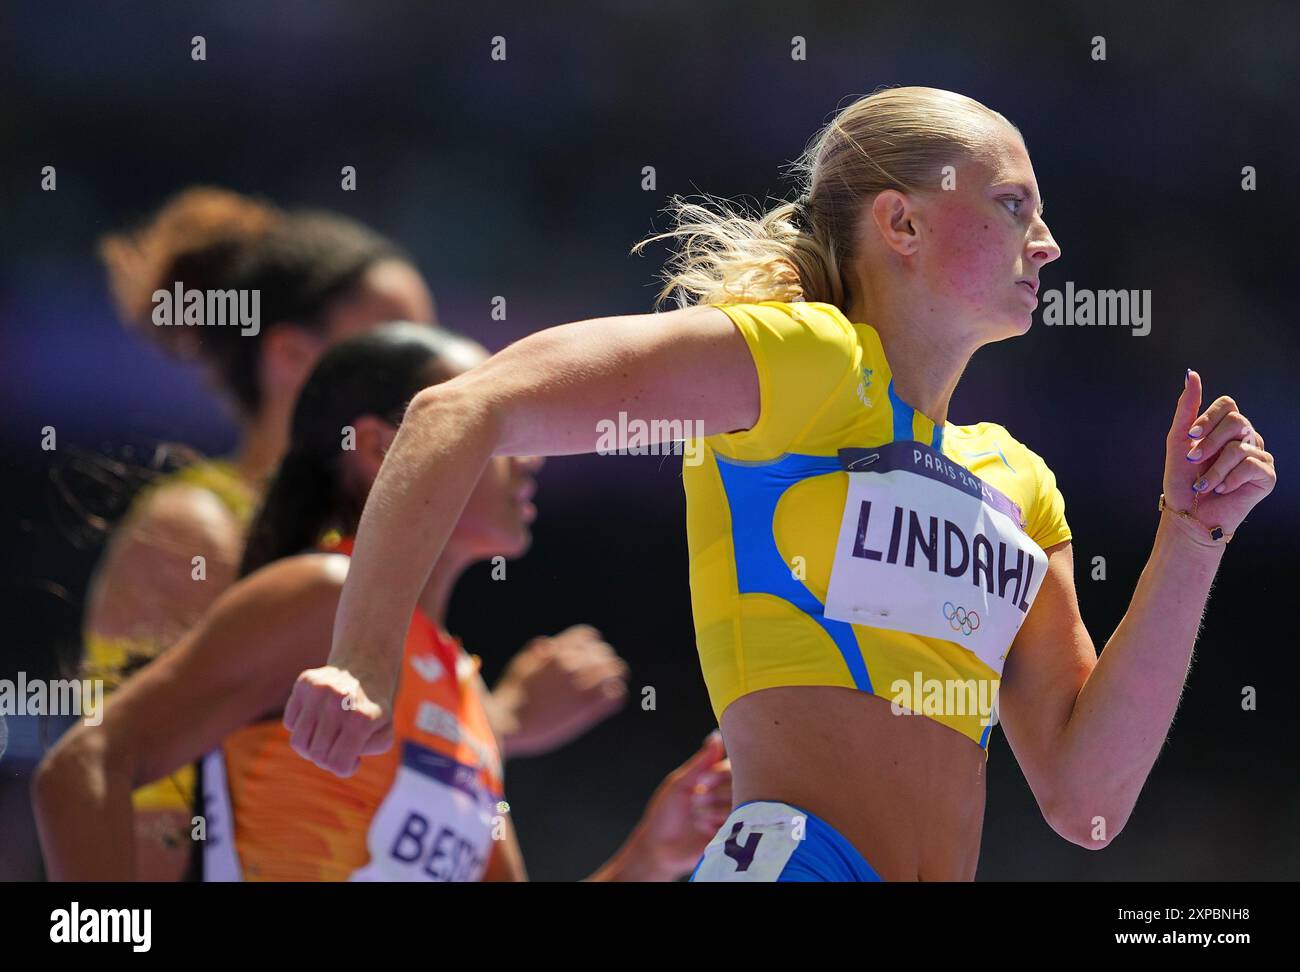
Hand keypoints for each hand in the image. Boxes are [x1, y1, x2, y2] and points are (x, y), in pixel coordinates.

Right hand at [283, 665, 394, 776]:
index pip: (337, 764)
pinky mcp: (304, 682)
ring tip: (326, 736)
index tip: (353, 758)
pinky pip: (290, 723)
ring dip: (310, 745)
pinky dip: (301, 726)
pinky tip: (318, 716)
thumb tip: (349, 756)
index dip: (344, 768)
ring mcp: (319, 689)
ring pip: (298, 741)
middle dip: (327, 758)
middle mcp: (339, 701)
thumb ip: (368, 750)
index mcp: (362, 718)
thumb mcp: (383, 734)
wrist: (366, 667)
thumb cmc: (373, 709)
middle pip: (316, 755)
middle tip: (339, 745)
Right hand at [492, 625, 628, 757]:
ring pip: (616, 670)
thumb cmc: (510, 695)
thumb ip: (538, 651)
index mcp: (557, 649)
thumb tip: (548, 643)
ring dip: (613, 676)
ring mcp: (581, 683)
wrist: (508, 724)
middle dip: (603, 661)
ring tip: (609, 684)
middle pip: (604, 652)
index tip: (588, 656)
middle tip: (601, 673)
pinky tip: (607, 698)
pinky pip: (616, 694)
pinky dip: (615, 694)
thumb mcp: (521, 664)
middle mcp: (572, 662)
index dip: (590, 645)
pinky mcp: (587, 706)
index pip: (589, 636)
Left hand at [627, 731, 731, 878]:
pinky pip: (736, 825)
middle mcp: (727, 796)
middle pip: (737, 786)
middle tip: (695, 803)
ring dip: (711, 812)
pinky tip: (703, 831)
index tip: (700, 783)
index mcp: (716, 781)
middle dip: (711, 795)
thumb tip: (716, 736)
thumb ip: (701, 762)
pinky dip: (716, 826)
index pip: (733, 767)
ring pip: (737, 805)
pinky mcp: (734, 837)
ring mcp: (732, 817)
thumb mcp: (680, 783)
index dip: (717, 775)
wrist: (659, 848)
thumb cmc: (665, 813)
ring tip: (696, 819)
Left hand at [1164, 370, 1275, 537]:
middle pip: (1236, 421)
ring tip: (1205, 485)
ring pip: (1239, 448)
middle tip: (1194, 460)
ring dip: (1213, 470)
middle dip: (1209, 444)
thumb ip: (1187, 407)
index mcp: (1227, 428)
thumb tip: (1191, 374)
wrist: (1189, 514)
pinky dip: (1229, 480)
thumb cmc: (1183, 479)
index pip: (1227, 404)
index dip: (1209, 418)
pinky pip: (1251, 466)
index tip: (1191, 435)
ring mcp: (1259, 455)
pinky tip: (1222, 490)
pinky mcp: (1267, 475)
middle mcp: (1247, 438)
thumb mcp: (1179, 440)